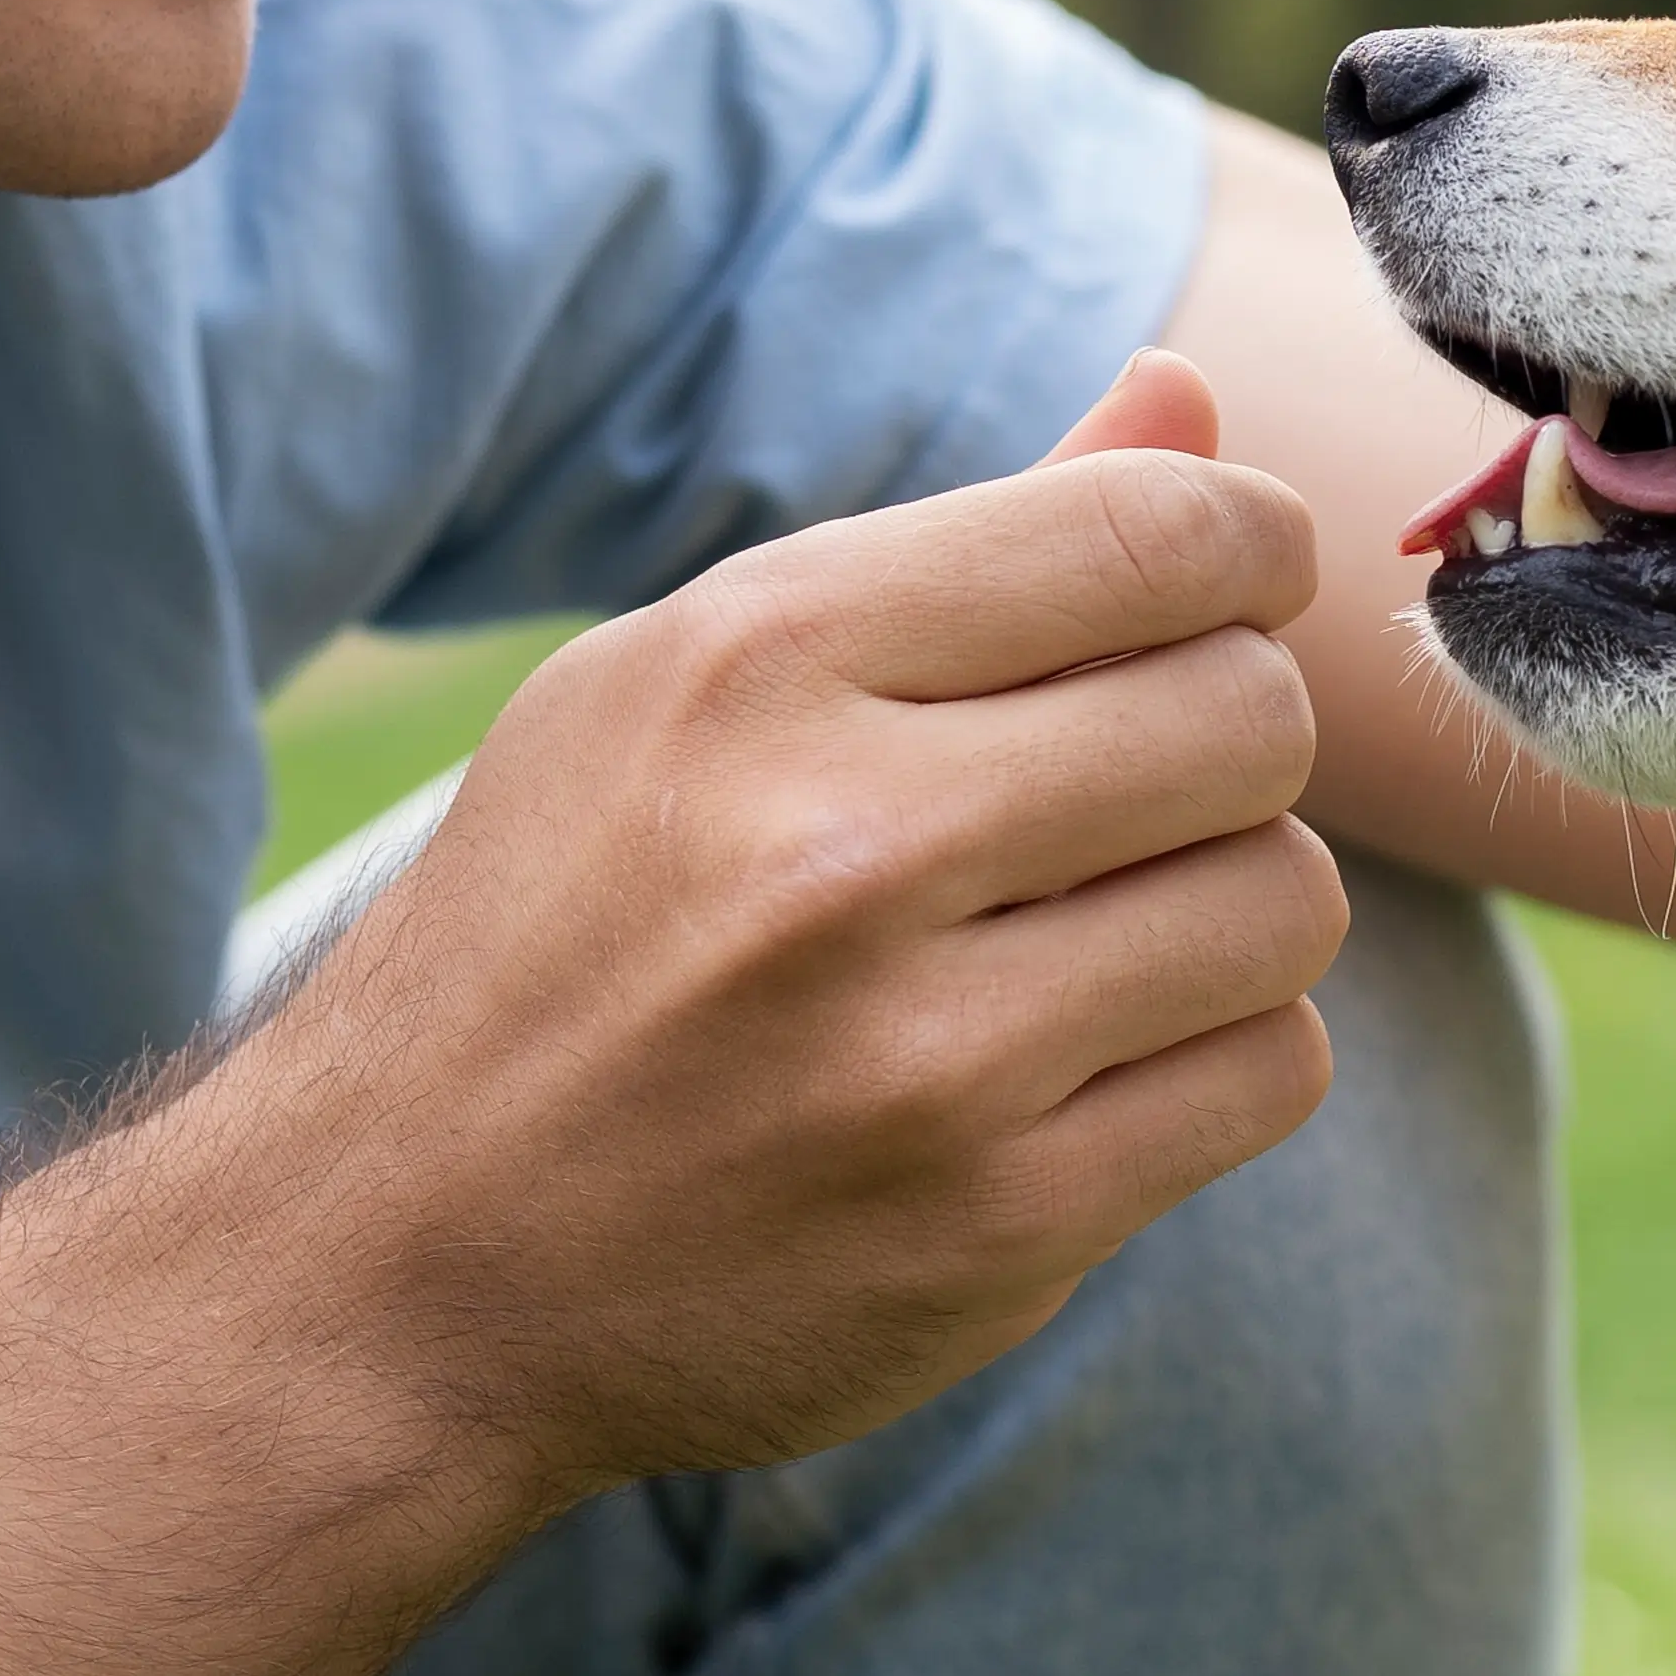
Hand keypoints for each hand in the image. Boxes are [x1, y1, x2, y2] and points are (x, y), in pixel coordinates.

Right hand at [200, 351, 1348, 1510]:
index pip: (1159, 534)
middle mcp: (839, 848)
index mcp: (754, 662)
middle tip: (1136, 794)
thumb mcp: (684, 692)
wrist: (387, 1271)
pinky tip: (1094, 1065)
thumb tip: (1193, 404)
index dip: (1248, 551)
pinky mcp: (993, 1234)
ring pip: (1288, 900)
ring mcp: (922, 1061)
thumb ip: (959, 556)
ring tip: (1104, 936)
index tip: (1225, 598)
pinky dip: (1218, 1060)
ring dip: (1233, 909)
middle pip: (1252, 715)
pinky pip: (1269, 1076)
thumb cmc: (564, 939)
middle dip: (1231, 739)